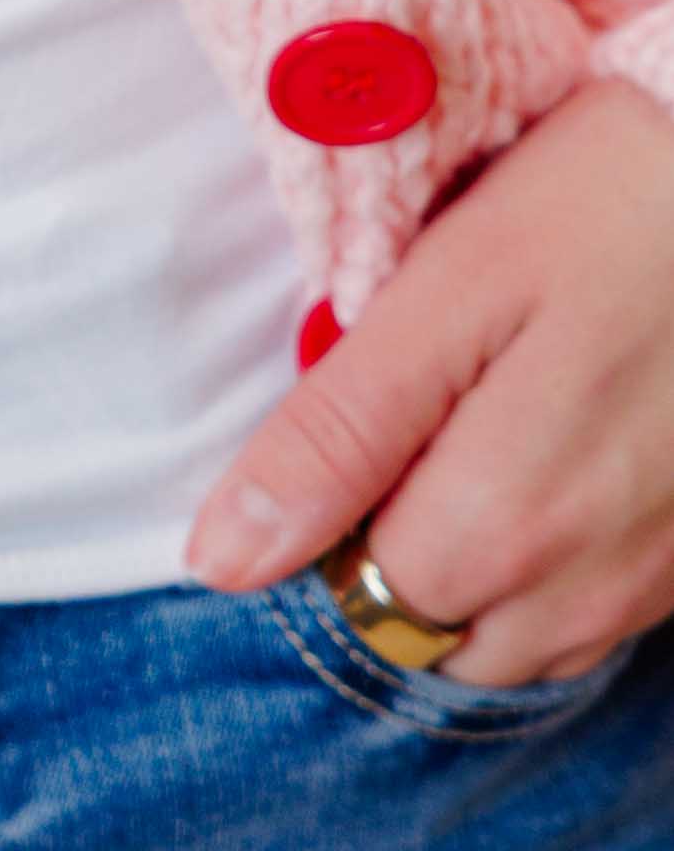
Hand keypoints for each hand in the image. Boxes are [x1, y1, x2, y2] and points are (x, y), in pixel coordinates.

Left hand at [187, 73, 673, 683]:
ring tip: (497, 433)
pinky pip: (600, 615)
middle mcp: (588, 587)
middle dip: (403, 554)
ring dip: (484, 572)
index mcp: (501, 525)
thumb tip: (221, 561)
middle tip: (431, 415)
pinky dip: (562, 567)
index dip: (330, 518)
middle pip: (438, 634)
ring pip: (524, 645)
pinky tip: (566, 457)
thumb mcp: (450, 289)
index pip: (355, 600)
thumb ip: (337, 434)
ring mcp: (659, 582)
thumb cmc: (609, 205)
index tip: (363, 418)